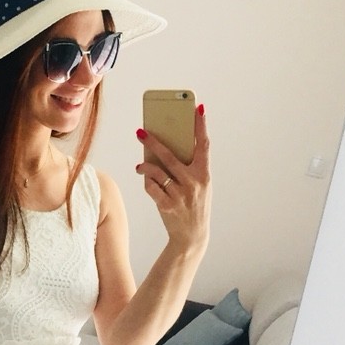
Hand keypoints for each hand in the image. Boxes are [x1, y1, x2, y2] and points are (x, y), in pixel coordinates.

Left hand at [136, 104, 210, 253]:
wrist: (192, 237)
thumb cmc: (194, 205)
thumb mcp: (199, 186)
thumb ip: (189, 168)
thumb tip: (167, 146)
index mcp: (205, 175)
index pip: (203, 145)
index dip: (201, 125)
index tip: (197, 108)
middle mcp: (194, 184)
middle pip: (171, 156)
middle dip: (154, 142)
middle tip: (141, 131)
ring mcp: (180, 196)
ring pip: (157, 172)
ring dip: (145, 165)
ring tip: (139, 164)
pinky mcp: (167, 206)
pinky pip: (151, 188)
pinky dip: (147, 182)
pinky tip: (145, 179)